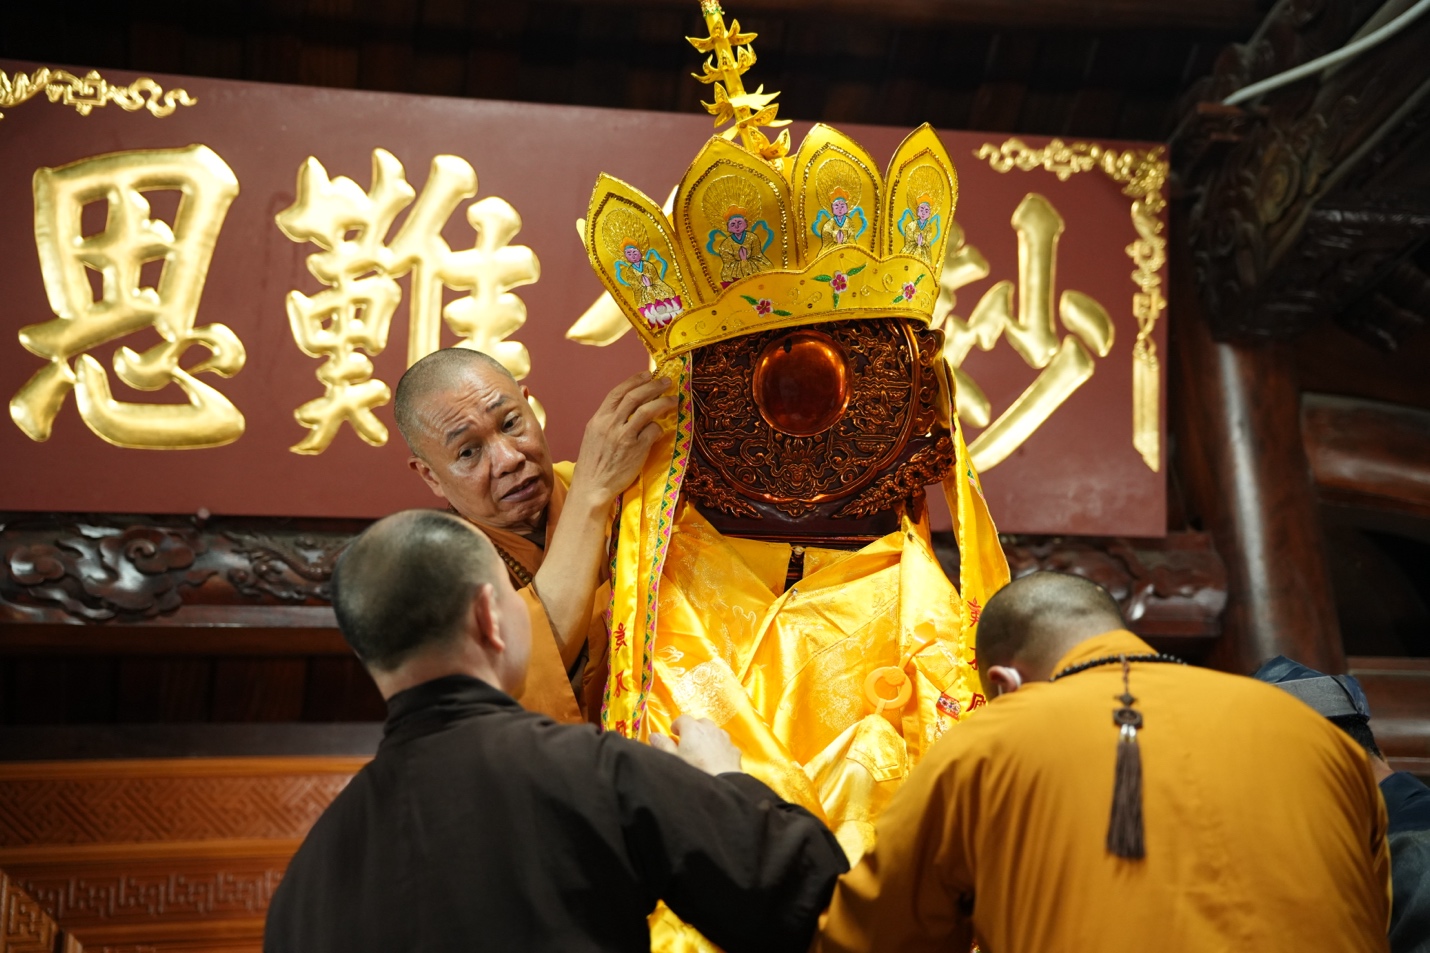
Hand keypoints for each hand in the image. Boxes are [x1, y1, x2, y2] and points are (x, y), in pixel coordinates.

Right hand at [569, 370, 675, 508]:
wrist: (592, 487)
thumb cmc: (594, 464)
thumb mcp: (594, 436)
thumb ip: (609, 421)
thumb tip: (629, 409)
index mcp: (598, 419)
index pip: (617, 392)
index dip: (634, 380)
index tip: (647, 374)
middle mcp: (610, 424)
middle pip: (635, 396)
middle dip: (653, 385)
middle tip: (667, 381)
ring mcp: (623, 436)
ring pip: (647, 410)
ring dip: (663, 401)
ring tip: (673, 399)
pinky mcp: (636, 449)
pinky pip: (652, 431)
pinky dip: (658, 428)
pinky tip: (660, 430)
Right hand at [650, 715, 743, 775]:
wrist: (721, 786)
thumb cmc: (694, 771)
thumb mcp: (673, 759)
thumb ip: (662, 745)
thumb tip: (654, 735)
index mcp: (692, 728)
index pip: (682, 718)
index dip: (677, 725)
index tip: (674, 734)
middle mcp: (710, 729)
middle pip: (700, 722)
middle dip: (693, 729)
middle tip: (687, 742)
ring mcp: (724, 739)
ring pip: (714, 732)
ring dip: (707, 737)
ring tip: (701, 751)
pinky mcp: (734, 750)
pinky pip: (725, 744)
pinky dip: (719, 748)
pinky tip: (716, 760)